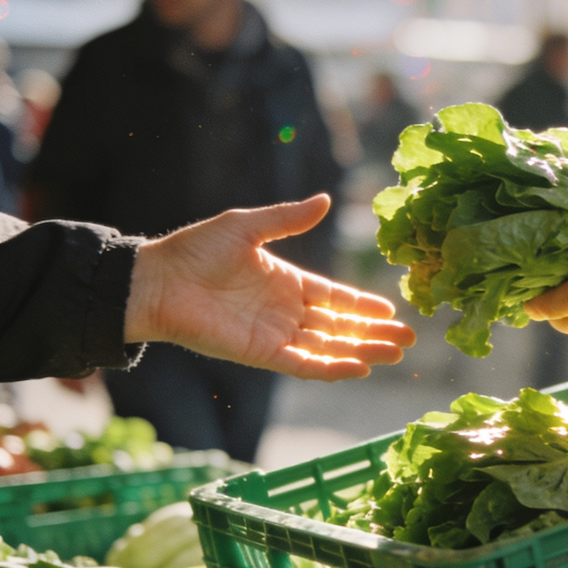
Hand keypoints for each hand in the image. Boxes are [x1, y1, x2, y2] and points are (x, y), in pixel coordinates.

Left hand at [124, 195, 415, 379]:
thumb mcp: (248, 225)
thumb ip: (289, 219)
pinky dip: (331, 367)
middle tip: (408, 340)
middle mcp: (286, 311)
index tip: (392, 310)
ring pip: (329, 347)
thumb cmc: (196, 250)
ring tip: (395, 354)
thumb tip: (326, 200)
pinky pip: (304, 364)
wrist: (158, 281)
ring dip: (362, 351)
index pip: (335, 297)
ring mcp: (276, 334)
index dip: (363, 305)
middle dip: (374, 333)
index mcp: (286, 281)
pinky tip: (359, 367)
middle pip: (340, 327)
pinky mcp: (262, 353)